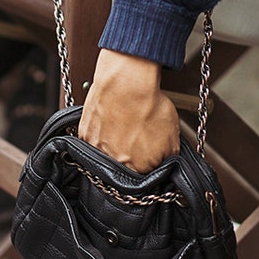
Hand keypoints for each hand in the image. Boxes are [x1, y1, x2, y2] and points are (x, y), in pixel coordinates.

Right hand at [78, 49, 179, 172]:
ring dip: (115, 145)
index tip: (150, 153)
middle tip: (137, 136)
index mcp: (139, 169)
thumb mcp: (174, 136)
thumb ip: (170, 159)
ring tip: (125, 127)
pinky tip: (111, 122)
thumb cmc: (148, 105)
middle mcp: (115, 164)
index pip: (145, 176)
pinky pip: (93, 142)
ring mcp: (97, 151)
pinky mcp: (85, 136)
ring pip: (107, 155)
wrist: (127, 82)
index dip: (149, 163)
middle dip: (133, 154)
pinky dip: (101, 134)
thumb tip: (168, 166)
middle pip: (125, 167)